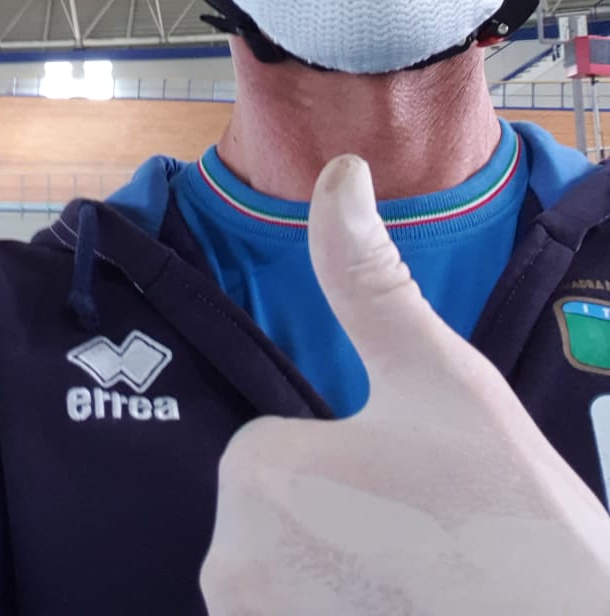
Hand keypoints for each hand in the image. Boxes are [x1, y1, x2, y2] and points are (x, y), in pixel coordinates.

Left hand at [201, 155, 609, 614]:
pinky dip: (339, 612)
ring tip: (421, 588)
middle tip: (428, 542)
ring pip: (288, 577)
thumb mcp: (440, 378)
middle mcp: (228, 566)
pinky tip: (400, 611)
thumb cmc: (512, 517)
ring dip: (342, 582)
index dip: (352, 466)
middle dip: (342, 527)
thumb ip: (367, 275)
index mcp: (254, 471)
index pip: (278, 449)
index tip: (419, 494)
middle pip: (277, 518)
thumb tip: (336, 169)